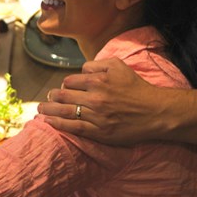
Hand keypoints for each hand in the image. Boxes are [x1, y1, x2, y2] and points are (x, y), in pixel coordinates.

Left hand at [37, 57, 174, 145]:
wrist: (156, 112)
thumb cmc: (137, 88)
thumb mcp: (119, 66)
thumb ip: (97, 64)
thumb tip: (81, 70)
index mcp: (98, 80)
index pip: (70, 81)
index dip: (65, 84)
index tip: (64, 88)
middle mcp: (95, 97)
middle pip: (63, 95)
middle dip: (52, 97)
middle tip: (48, 99)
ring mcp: (96, 115)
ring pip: (64, 111)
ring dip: (48, 110)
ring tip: (41, 110)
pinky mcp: (99, 131)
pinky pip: (73, 128)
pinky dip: (58, 124)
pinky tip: (49, 122)